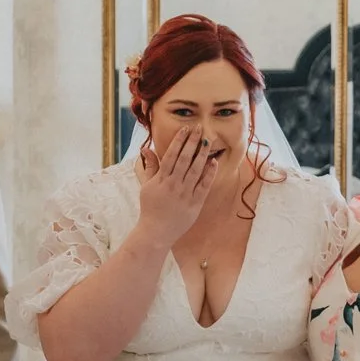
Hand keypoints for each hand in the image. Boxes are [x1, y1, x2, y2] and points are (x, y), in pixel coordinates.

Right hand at [133, 128, 215, 247]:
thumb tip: (146, 148)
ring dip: (202, 154)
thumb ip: (150, 166)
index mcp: (161, 179)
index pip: (171, 155)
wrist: (156, 232)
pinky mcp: (195, 204)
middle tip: (199, 128)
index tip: (185, 129)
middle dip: (192, 142)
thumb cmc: (150, 208)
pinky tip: (213, 162)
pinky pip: (204, 186)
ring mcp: (185, 194)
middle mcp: (173, 185)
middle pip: (184, 159)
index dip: (179, 141)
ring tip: (208, 141)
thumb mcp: (147, 185)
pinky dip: (209, 174)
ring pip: (195, 170)